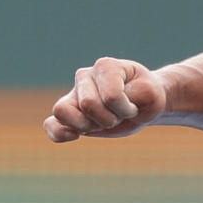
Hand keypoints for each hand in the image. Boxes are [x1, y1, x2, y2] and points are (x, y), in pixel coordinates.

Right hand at [43, 56, 166, 141]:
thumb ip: (136, 94)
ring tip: (103, 122)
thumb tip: (110, 100)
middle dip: (111, 118)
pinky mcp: (69, 113)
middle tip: (121, 115)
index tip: (135, 106)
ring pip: (62, 111)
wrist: (143, 103)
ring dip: (89, 126)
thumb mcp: (151, 94)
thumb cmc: (146, 96)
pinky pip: (51, 124)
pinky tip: (75, 136)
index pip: (110, 96)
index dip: (126, 108)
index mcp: (106, 66)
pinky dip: (58, 133)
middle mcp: (85, 76)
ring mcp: (74, 94)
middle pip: (88, 105)